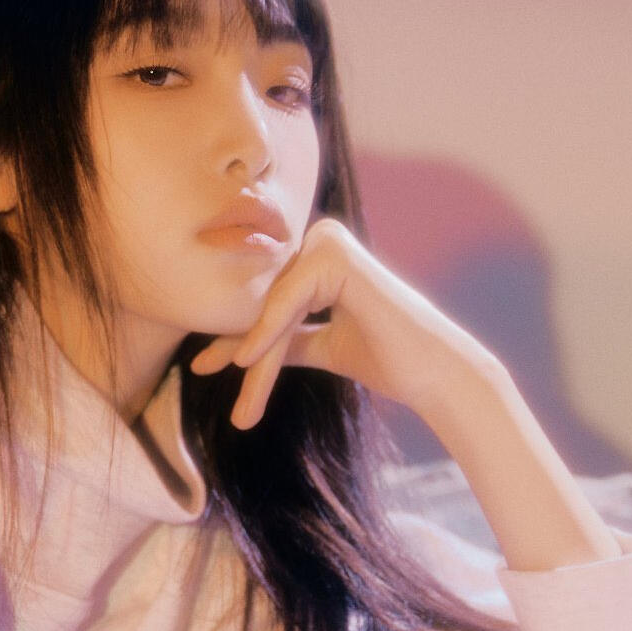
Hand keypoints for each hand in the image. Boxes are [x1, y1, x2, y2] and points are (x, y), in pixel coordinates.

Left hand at [188, 217, 495, 428]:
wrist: (434, 374)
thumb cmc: (386, 358)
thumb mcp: (321, 345)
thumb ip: (287, 338)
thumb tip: (236, 348)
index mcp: (319, 257)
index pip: (264, 299)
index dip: (232, 332)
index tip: (199, 363)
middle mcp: (322, 240)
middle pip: (263, 301)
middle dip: (234, 341)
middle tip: (196, 371)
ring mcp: (330, 242)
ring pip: (271, 305)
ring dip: (250, 349)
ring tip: (229, 390)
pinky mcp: (338, 255)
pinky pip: (287, 299)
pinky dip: (267, 330)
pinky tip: (245, 359)